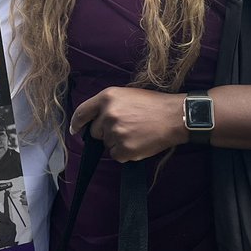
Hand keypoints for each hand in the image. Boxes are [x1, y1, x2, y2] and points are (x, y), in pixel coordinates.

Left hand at [69, 87, 187, 161]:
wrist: (174, 117)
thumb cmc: (153, 104)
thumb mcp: (127, 95)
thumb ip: (108, 105)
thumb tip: (94, 121)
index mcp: (107, 97)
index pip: (82, 112)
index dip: (76, 123)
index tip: (75, 129)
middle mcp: (108, 114)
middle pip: (95, 132)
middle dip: (106, 132)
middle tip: (127, 126)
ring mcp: (115, 132)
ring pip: (107, 144)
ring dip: (118, 142)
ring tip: (136, 132)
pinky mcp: (124, 149)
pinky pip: (116, 155)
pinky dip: (126, 153)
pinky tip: (139, 142)